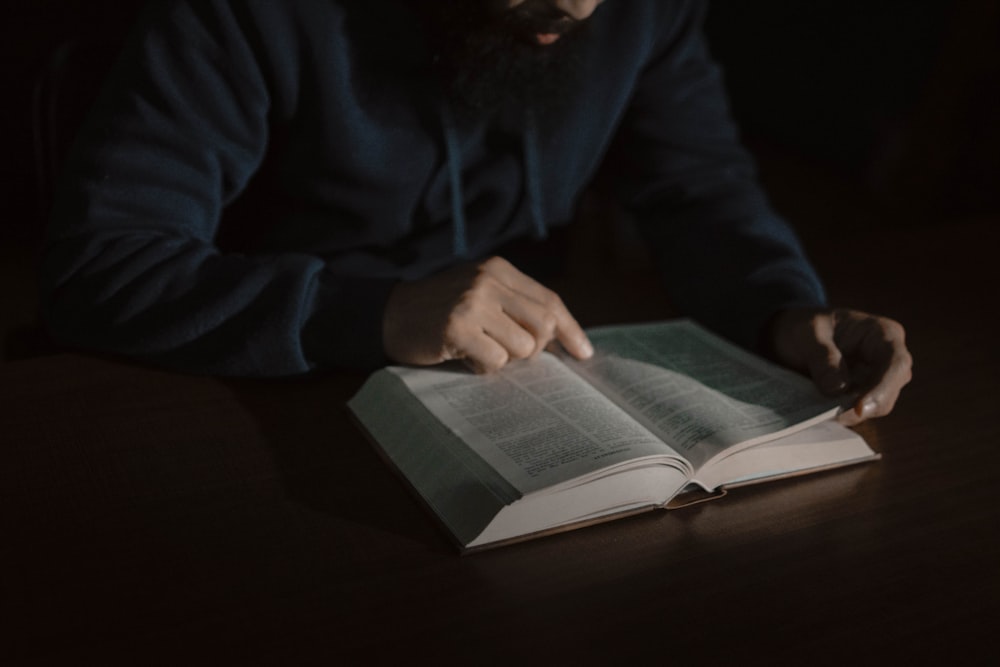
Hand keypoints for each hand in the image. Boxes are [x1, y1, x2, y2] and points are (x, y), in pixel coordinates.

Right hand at [382, 256, 592, 372]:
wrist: (389, 315)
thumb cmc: (440, 310)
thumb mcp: (480, 294)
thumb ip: (516, 307)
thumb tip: (562, 339)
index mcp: (498, 269)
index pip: (549, 300)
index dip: (570, 329)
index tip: (584, 353)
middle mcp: (488, 280)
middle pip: (543, 326)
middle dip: (533, 348)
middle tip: (505, 349)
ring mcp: (473, 303)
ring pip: (522, 348)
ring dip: (503, 358)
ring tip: (476, 347)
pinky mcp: (457, 327)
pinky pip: (496, 361)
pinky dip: (483, 366)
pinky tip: (463, 355)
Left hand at [766, 307, 912, 424]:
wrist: (795, 337)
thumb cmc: (806, 327)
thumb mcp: (807, 333)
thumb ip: (822, 356)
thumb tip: (838, 388)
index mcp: (882, 334)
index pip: (896, 363)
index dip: (882, 388)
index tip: (859, 408)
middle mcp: (888, 359)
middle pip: (889, 391)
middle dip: (862, 406)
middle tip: (830, 414)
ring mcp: (879, 380)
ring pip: (875, 407)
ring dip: (849, 413)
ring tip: (820, 411)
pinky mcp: (864, 396)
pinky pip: (859, 412)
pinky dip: (842, 414)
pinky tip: (821, 413)